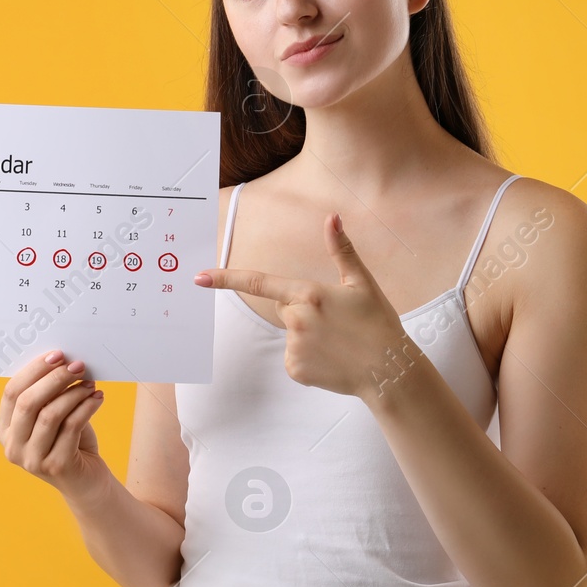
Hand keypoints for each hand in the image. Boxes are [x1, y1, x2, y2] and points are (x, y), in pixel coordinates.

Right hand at [0, 349, 111, 499]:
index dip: (33, 370)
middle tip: (77, 365)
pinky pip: (71, 427)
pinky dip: (86, 408)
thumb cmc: (69, 443)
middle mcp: (12, 447)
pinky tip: (97, 398)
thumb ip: (48, 395)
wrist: (86, 483)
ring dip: (73, 393)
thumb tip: (61, 360)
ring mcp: (32, 460)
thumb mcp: (52, 417)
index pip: (11, 393)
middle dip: (54, 378)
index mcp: (5, 431)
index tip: (57, 355)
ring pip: (50, 414)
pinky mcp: (56, 467)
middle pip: (28, 402)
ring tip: (90, 383)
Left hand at [193, 210, 416, 398]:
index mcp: (308, 294)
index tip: (198, 278)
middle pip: (285, 309)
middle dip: (305, 311)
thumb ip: (341, 250)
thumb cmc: (378, 323)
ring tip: (339, 342)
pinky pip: (294, 357)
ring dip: (309, 336)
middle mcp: (295, 320)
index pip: (258, 283)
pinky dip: (310, 358)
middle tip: (337, 321)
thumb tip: (331, 217)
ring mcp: (293, 347)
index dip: (225, 279)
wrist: (388, 369)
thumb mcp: (361, 283)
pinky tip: (333, 359)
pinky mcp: (295, 369)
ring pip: (291, 334)